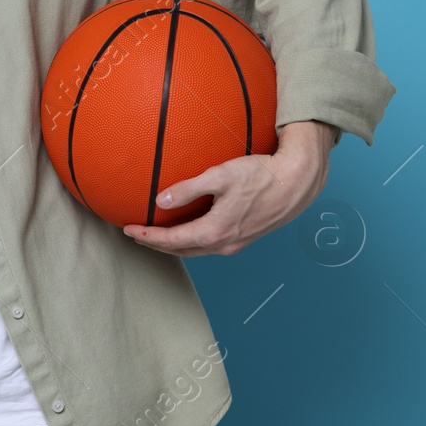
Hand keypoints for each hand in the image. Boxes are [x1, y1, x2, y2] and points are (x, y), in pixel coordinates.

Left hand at [123, 121, 337, 256]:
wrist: (297, 181)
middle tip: (136, 236)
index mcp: (215, 231)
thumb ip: (188, 189)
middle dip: (156, 245)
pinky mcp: (244, 237)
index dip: (147, 236)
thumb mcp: (220, 176)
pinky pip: (210, 246)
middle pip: (181, 250)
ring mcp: (236, 243)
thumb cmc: (261, 175)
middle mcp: (224, 243)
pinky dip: (192, 242)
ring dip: (174, 246)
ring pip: (196, 250)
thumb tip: (161, 201)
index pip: (171, 239)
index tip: (128, 230)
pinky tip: (188, 232)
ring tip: (155, 237)